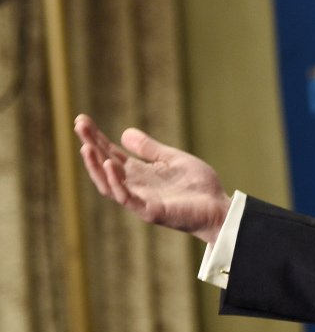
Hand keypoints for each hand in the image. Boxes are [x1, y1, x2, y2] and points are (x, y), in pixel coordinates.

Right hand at [74, 114, 230, 244]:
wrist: (219, 207)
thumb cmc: (197, 186)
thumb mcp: (172, 159)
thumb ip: (150, 149)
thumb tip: (124, 133)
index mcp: (140, 173)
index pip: (111, 154)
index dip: (96, 138)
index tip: (82, 121)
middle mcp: (135, 186)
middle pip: (105, 166)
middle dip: (91, 147)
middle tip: (79, 126)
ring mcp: (141, 199)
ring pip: (109, 184)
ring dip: (96, 166)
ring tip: (86, 146)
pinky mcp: (151, 211)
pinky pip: (128, 198)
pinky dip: (117, 183)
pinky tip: (110, 165)